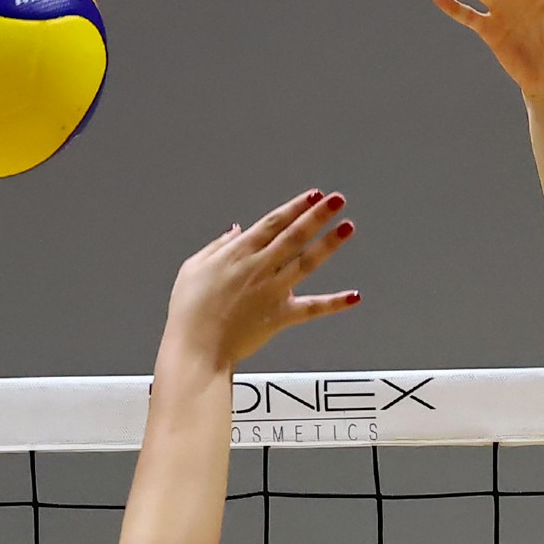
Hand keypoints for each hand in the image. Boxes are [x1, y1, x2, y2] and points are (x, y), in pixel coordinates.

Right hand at [163, 190, 358, 368]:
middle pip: (294, 235)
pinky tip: (354, 296)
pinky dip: (334, 303)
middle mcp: (259, 268)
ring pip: (306, 262)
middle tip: (337, 200)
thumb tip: (234, 231)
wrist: (196, 348)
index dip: (295, 207)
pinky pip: (312, 308)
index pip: (273, 223)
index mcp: (238, 254)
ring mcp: (272, 291)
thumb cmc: (189, 312)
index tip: (313, 196)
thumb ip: (217, 247)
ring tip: (347, 227)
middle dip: (317, 215)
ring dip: (328, 244)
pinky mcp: (280, 316)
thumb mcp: (193, 268)